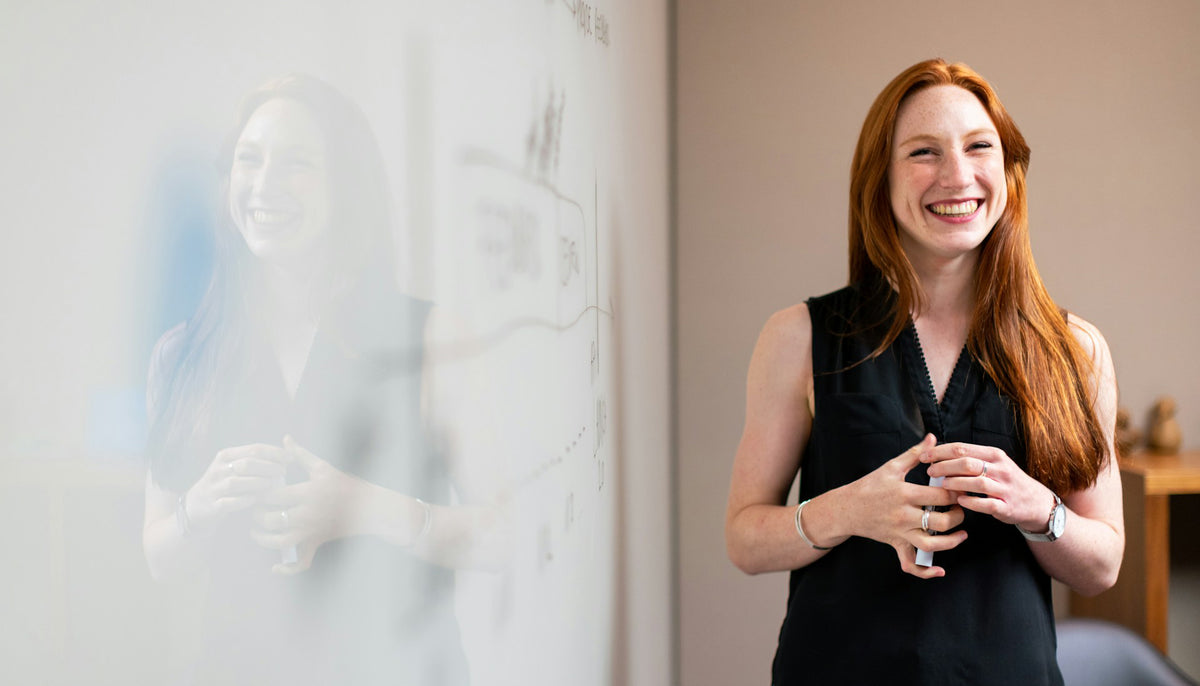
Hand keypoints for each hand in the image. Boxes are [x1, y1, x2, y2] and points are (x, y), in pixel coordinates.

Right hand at [184, 443, 288, 532]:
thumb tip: (288, 450)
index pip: (254, 449)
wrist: (195, 508)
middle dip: (268, 467)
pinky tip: (255, 500)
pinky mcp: (211, 506)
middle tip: (283, 472)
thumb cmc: (224, 485)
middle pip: (247, 464)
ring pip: (236, 483)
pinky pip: (228, 503)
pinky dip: (243, 501)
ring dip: (257, 483)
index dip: (275, 452)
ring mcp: (213, 488)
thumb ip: (255, 459)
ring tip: (272, 485)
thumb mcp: (234, 467)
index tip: (290, 458)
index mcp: (226, 456)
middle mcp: (218, 469)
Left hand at [251, 435, 371, 573]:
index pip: (273, 495)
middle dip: (257, 516)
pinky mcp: (316, 542)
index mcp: (308, 492)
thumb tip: (285, 439)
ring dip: (263, 539)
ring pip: (280, 542)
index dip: (259, 494)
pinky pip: (301, 562)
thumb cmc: (344, 484)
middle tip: (253, 510)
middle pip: (272, 520)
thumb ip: (300, 455)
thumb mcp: (322, 467)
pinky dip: (287, 569)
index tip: (254, 490)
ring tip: (256, 532)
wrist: (368, 507)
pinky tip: (274, 567)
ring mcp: (312, 531)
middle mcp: (308, 513)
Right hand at [843, 434, 966, 577]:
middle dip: (958, 515)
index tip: (963, 488)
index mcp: (904, 493)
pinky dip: (926, 572)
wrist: (846, 508)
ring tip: (961, 533)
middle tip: (961, 508)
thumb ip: (915, 454)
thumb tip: (933, 438)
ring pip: (932, 545)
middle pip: (941, 521)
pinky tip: (940, 570)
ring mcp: (900, 533)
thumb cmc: (870, 485)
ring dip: (952, 542)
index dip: (957, 492)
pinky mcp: (896, 545)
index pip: (941, 496)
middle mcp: (904, 516)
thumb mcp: (891, 467)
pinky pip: (911, 564)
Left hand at [920, 442, 1055, 532]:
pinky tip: (959, 500)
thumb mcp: (993, 463)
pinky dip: (971, 502)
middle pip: (967, 463)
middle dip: (944, 466)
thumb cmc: (1006, 481)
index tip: (924, 456)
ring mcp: (1004, 488)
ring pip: (976, 482)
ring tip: (942, 485)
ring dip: (955, 483)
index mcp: (994, 455)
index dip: (940, 451)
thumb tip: (938, 453)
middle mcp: (1000, 469)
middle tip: (930, 471)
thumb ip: (970, 458)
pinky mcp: (1007, 506)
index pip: (962, 448)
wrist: (1035, 502)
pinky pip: (987, 504)